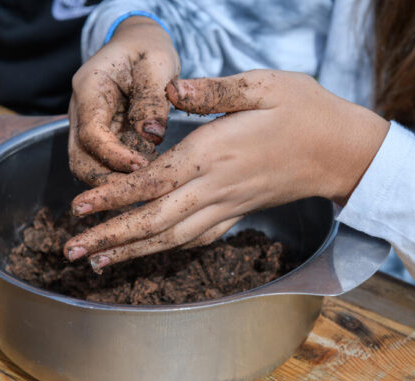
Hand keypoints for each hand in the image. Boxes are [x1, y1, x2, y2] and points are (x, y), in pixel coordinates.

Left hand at [64, 70, 389, 269]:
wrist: (342, 151)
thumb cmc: (305, 111)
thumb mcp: (264, 85)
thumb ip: (214, 90)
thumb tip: (171, 90)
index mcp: (215, 152)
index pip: (154, 182)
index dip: (114, 198)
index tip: (79, 210)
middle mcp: (216, 187)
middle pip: (155, 221)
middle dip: (110, 238)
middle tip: (72, 252)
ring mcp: (227, 205)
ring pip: (172, 237)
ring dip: (132, 251)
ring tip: (97, 263)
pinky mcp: (236, 212)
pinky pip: (196, 238)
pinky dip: (165, 248)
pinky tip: (146, 251)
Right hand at [68, 16, 179, 185]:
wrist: (138, 46)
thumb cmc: (148, 50)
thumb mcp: (156, 64)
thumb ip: (153, 98)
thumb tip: (152, 136)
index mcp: (89, 89)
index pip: (90, 133)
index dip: (113, 156)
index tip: (141, 166)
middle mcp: (81, 112)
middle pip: (80, 158)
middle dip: (106, 180)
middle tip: (141, 190)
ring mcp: (88, 127)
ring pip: (88, 166)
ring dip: (113, 182)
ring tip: (145, 189)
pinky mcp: (102, 138)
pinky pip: (104, 164)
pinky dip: (121, 176)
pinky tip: (145, 182)